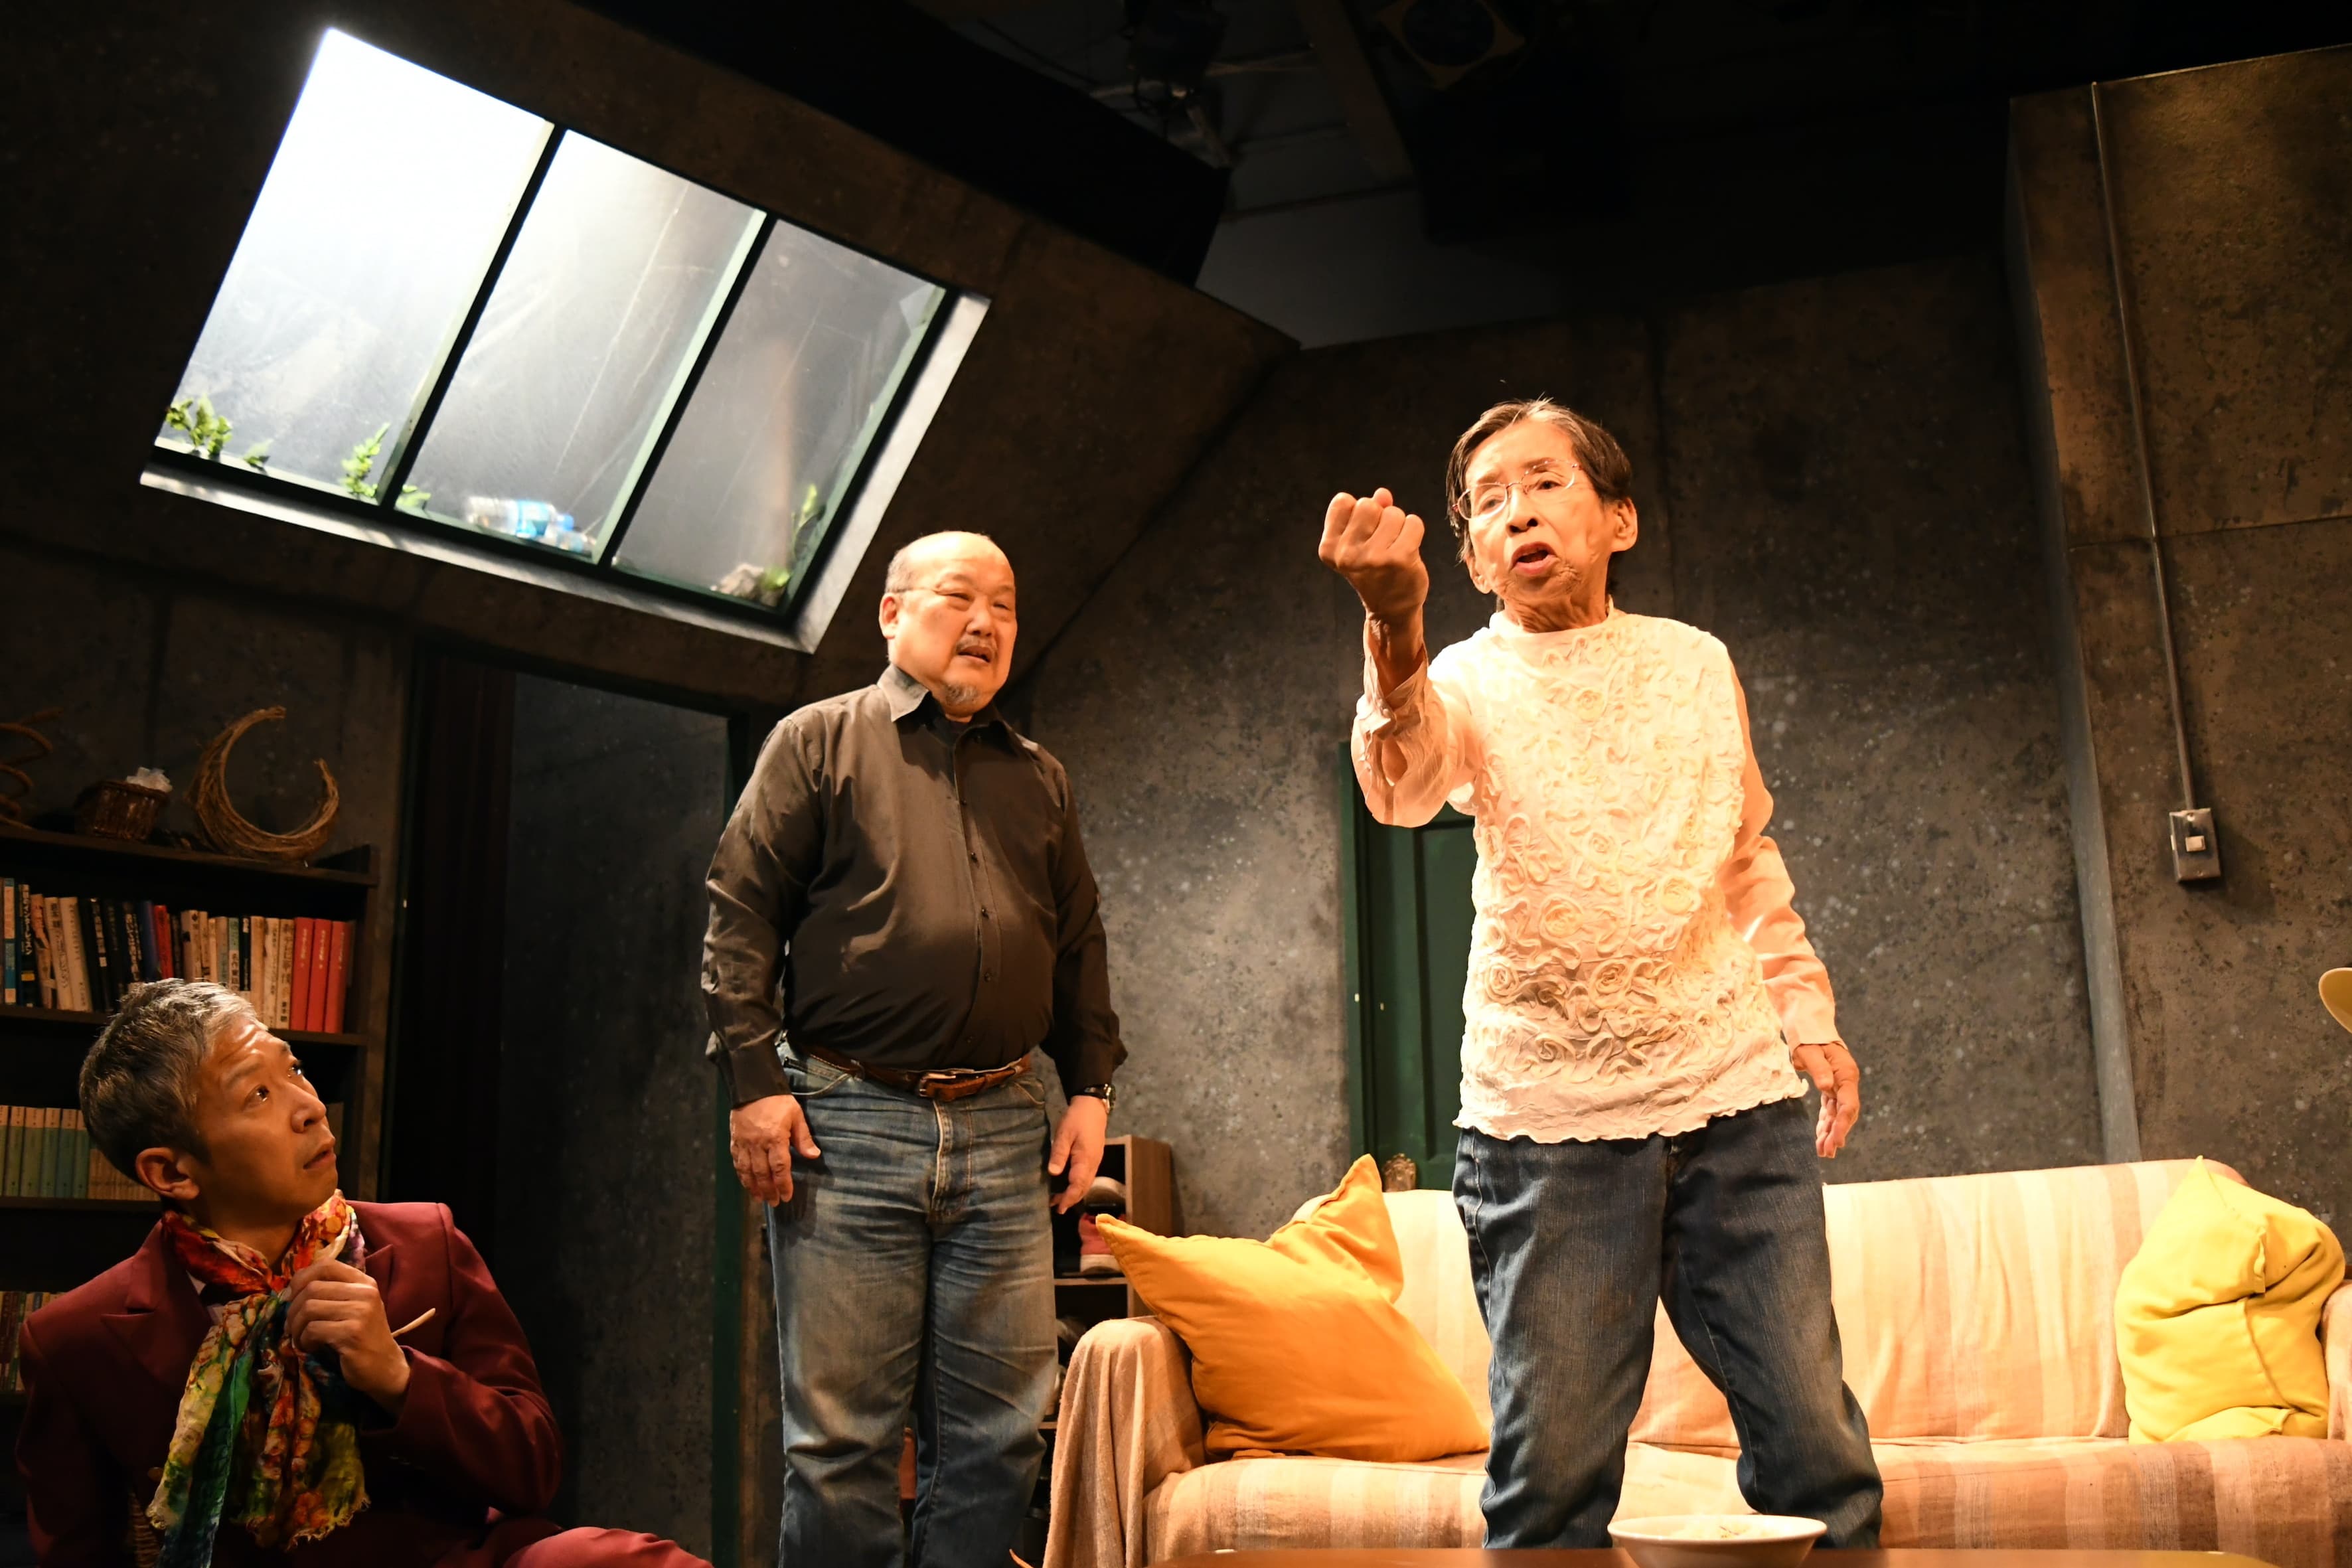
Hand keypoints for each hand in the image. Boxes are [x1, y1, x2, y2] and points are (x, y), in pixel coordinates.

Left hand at [287, 1259, 408, 1412]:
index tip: (292, 1297)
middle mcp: (365, 1292)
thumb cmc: (363, 1338)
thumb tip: (290, 1290)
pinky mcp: (352, 1333)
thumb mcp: (353, 1308)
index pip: (326, 1264)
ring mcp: (360, 1312)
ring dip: (296, 1327)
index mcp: (364, 1282)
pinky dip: (304, 1341)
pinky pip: (313, 1330)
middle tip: (291, 1327)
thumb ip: (332, 1293)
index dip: (301, 1278)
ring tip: (302, 1339)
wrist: (385, 1368)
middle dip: (293, 1309)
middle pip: (312, 1287)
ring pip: (309, 1308)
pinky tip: (311, 1348)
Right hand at [730, 1093, 820, 1205]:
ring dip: (753, 1187)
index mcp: (775, 1138)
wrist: (752, 1086)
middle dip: (769, 1190)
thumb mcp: (796, 1116)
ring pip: (747, 1171)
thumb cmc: (778, 1101)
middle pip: (763, 1174)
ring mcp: (744, 1143)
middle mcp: (758, 1144)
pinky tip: (746, 1182)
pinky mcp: (734, 1140)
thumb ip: (803, 1138)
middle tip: (774, 1203)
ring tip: (760, 1198)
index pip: (780, 1168)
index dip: (784, 1184)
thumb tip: (814, 1156)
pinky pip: (737, 1162)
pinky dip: (742, 1175)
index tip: (787, 1196)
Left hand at [1048, 1094, 1108, 1214]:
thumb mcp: (1064, 1133)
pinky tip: (1069, 1185)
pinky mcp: (1094, 1158)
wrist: (1093, 1106)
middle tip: (1057, 1208)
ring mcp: (1096, 1161)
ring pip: (1086, 1184)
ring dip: (1075, 1194)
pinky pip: (1087, 1177)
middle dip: (1071, 1200)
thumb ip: (1059, 1153)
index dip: (1068, 1198)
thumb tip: (1053, 1173)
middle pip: (1083, 1188)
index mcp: (1085, 1159)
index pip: (1077, 1185)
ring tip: (1059, 1200)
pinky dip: (1078, 1185)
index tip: (1059, 1208)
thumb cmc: (1076, 1119)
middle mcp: (1093, 1164)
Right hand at [1319, 488, 1430, 626]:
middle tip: (1381, 540)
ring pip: (1393, 512)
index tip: (1361, 533)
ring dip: (1399, 525)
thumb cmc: (1374, 571)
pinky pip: (1413, 522)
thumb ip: (1368, 514)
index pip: (1343, 501)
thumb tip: (1382, 494)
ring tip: (1394, 547)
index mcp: (1329, 548)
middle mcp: (1347, 554)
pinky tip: (1408, 549)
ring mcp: (1373, 558)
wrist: (1391, 609)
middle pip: (1368, 504)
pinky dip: (1414, 530)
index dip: (1356, 511)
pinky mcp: (1399, 559)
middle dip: (1379, 516)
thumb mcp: (1360, 542)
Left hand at [1792, 1042, 1860, 1157]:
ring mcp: (1839, 1085)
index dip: (1842, 1125)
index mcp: (1846, 1073)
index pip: (1848, 1105)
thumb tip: (1826, 1086)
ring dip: (1830, 1132)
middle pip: (1845, 1113)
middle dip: (1836, 1134)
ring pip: (1837, 1114)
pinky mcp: (1830, 1087)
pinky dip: (1825, 1123)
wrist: (1807, 1025)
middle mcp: (1846, 1081)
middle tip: (1827, 1152)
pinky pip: (1829, 1109)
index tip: (1835, 1141)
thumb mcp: (1810, 1051)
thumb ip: (1819, 1068)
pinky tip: (1820, 1137)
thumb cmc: (1808, 1036)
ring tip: (1823, 1152)